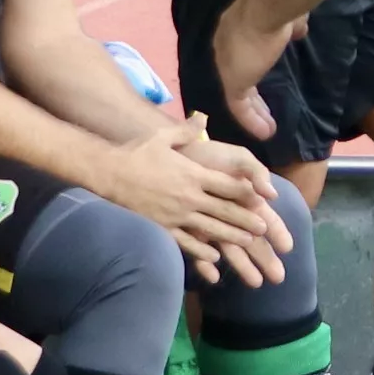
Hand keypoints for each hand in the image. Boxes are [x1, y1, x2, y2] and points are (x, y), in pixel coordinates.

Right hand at [97, 118, 291, 284]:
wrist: (109, 173)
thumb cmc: (137, 153)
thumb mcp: (163, 137)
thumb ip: (187, 130)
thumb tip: (203, 117)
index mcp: (193, 174)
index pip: (228, 185)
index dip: (246, 193)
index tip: (262, 199)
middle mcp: (189, 195)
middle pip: (225, 210)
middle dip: (246, 219)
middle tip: (264, 228)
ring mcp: (176, 214)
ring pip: (211, 228)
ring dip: (232, 236)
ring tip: (249, 242)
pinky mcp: (163, 227)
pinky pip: (187, 242)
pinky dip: (202, 251)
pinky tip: (215, 257)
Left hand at [211, 3, 306, 143]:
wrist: (268, 7)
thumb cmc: (280, 7)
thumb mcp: (287, 17)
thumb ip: (290, 27)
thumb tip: (298, 30)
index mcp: (235, 29)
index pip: (243, 54)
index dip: (255, 68)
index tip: (266, 80)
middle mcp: (225, 46)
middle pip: (239, 75)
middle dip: (253, 97)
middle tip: (266, 112)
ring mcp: (226, 64)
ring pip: (238, 93)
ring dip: (254, 112)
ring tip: (268, 128)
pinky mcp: (232, 81)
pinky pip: (239, 106)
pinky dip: (252, 120)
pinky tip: (266, 132)